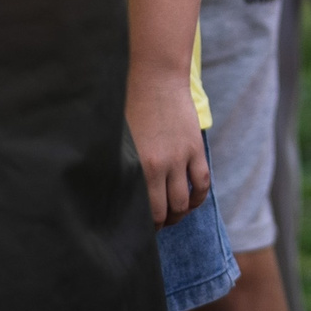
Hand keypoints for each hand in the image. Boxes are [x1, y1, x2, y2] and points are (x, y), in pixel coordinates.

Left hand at [125, 71, 210, 227]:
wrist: (156, 79)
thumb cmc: (129, 107)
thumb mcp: (118, 140)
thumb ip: (118, 167)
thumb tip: (109, 193)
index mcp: (134, 167)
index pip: (139, 210)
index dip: (140, 227)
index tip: (137, 231)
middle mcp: (157, 167)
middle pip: (163, 212)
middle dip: (160, 225)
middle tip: (156, 227)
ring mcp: (179, 159)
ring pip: (183, 202)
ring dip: (179, 215)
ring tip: (174, 216)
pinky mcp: (194, 149)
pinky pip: (201, 183)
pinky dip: (198, 198)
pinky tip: (192, 201)